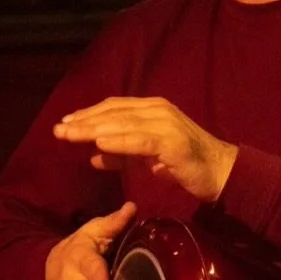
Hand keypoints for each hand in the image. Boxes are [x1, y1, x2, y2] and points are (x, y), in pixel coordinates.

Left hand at [53, 97, 238, 201]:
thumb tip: (92, 157)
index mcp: (152, 109)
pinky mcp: (172, 141)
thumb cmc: (185, 164)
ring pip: (123, 124)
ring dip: (94, 130)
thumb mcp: (147, 158)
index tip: (65, 122)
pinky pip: (140, 140)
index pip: (114, 108)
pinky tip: (99, 145)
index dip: (89, 114)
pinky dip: (118, 141)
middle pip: (114, 113)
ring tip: (71, 135)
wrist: (221, 172)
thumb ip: (122, 155)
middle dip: (84, 121)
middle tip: (59, 129)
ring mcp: (166, 124)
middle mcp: (158, 110)